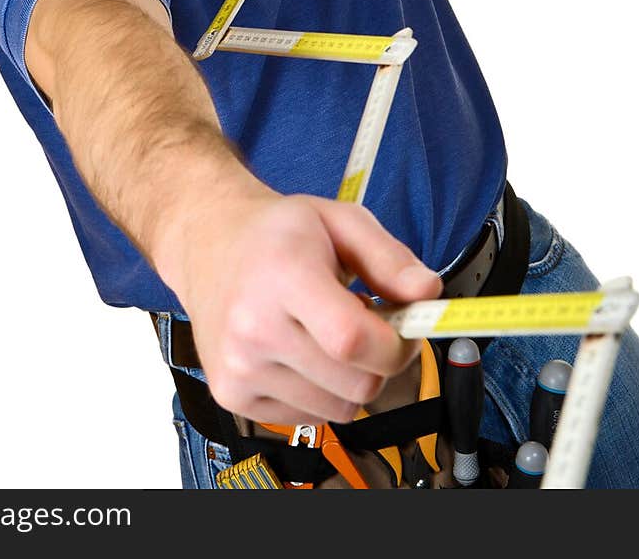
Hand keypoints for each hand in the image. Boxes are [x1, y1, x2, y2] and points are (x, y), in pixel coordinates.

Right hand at [166, 182, 441, 424]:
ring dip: (350, 377)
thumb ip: (390, 258)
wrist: (209, 244)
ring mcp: (239, 367)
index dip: (396, 344)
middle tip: (367, 323)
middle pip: (356, 383)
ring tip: (327, 332)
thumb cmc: (277, 233)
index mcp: (282, 275)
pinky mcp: (232, 395)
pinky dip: (321, 391)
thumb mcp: (340, 220)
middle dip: (381, 360)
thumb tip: (430, 294)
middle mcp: (253, 327)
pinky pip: (310, 417)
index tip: (404, 328)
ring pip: (339, 408)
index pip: (352, 340)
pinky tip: (303, 350)